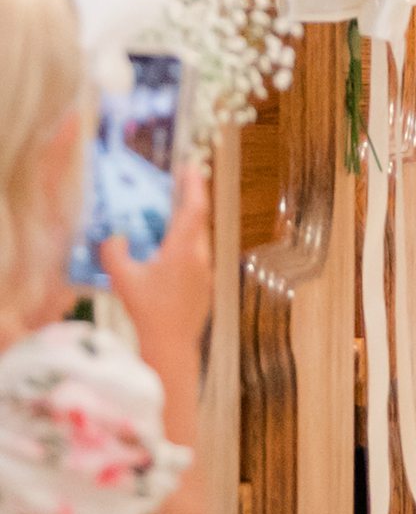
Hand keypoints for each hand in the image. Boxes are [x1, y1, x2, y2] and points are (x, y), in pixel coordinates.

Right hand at [102, 165, 212, 364]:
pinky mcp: (205, 287)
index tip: (190, 166)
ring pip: (199, 240)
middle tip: (178, 186)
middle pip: (199, 220)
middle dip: (190, 200)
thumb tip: (113, 237)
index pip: (194, 207)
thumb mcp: (124, 281)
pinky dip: (187, 248)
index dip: (193, 184)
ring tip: (171, 219)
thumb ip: (114, 253)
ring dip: (188, 226)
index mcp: (183, 249)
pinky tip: (171, 257)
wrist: (172, 347)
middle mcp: (199, 256)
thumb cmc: (148, 312)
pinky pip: (198, 258)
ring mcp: (206, 272)